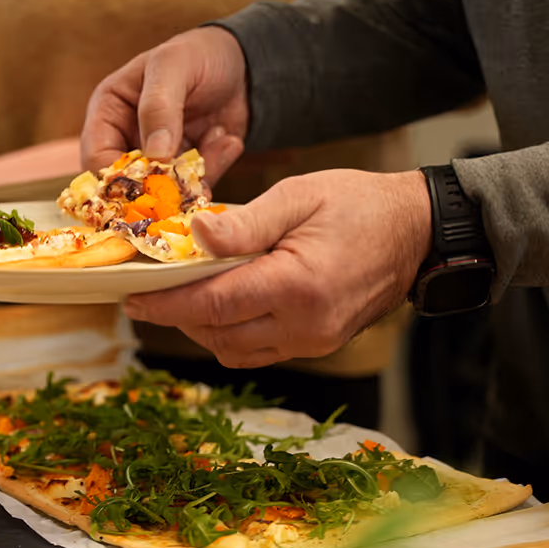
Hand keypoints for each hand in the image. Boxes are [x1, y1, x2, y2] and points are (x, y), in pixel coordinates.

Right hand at [81, 26, 248, 185]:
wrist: (243, 64)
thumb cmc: (197, 54)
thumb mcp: (173, 67)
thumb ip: (158, 107)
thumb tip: (155, 155)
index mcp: (108, 114)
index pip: (96, 158)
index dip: (118, 177)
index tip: (150, 181)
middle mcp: (126, 141)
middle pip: (126, 186)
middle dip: (159, 186)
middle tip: (190, 176)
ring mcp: (157, 161)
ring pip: (162, 194)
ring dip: (193, 177)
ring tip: (220, 138)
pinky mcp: (185, 172)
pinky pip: (192, 190)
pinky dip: (213, 171)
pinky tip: (228, 140)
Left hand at [123, 170, 432, 367]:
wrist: (418, 231)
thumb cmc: (359, 204)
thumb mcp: (299, 196)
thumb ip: (244, 223)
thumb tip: (194, 238)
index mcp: (297, 286)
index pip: (213, 304)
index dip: (165, 304)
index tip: (131, 300)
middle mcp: (305, 325)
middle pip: (217, 334)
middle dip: (177, 316)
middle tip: (148, 294)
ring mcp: (314, 341)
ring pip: (234, 350)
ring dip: (202, 328)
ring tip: (180, 297)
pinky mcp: (318, 345)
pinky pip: (258, 351)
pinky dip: (230, 334)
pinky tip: (220, 305)